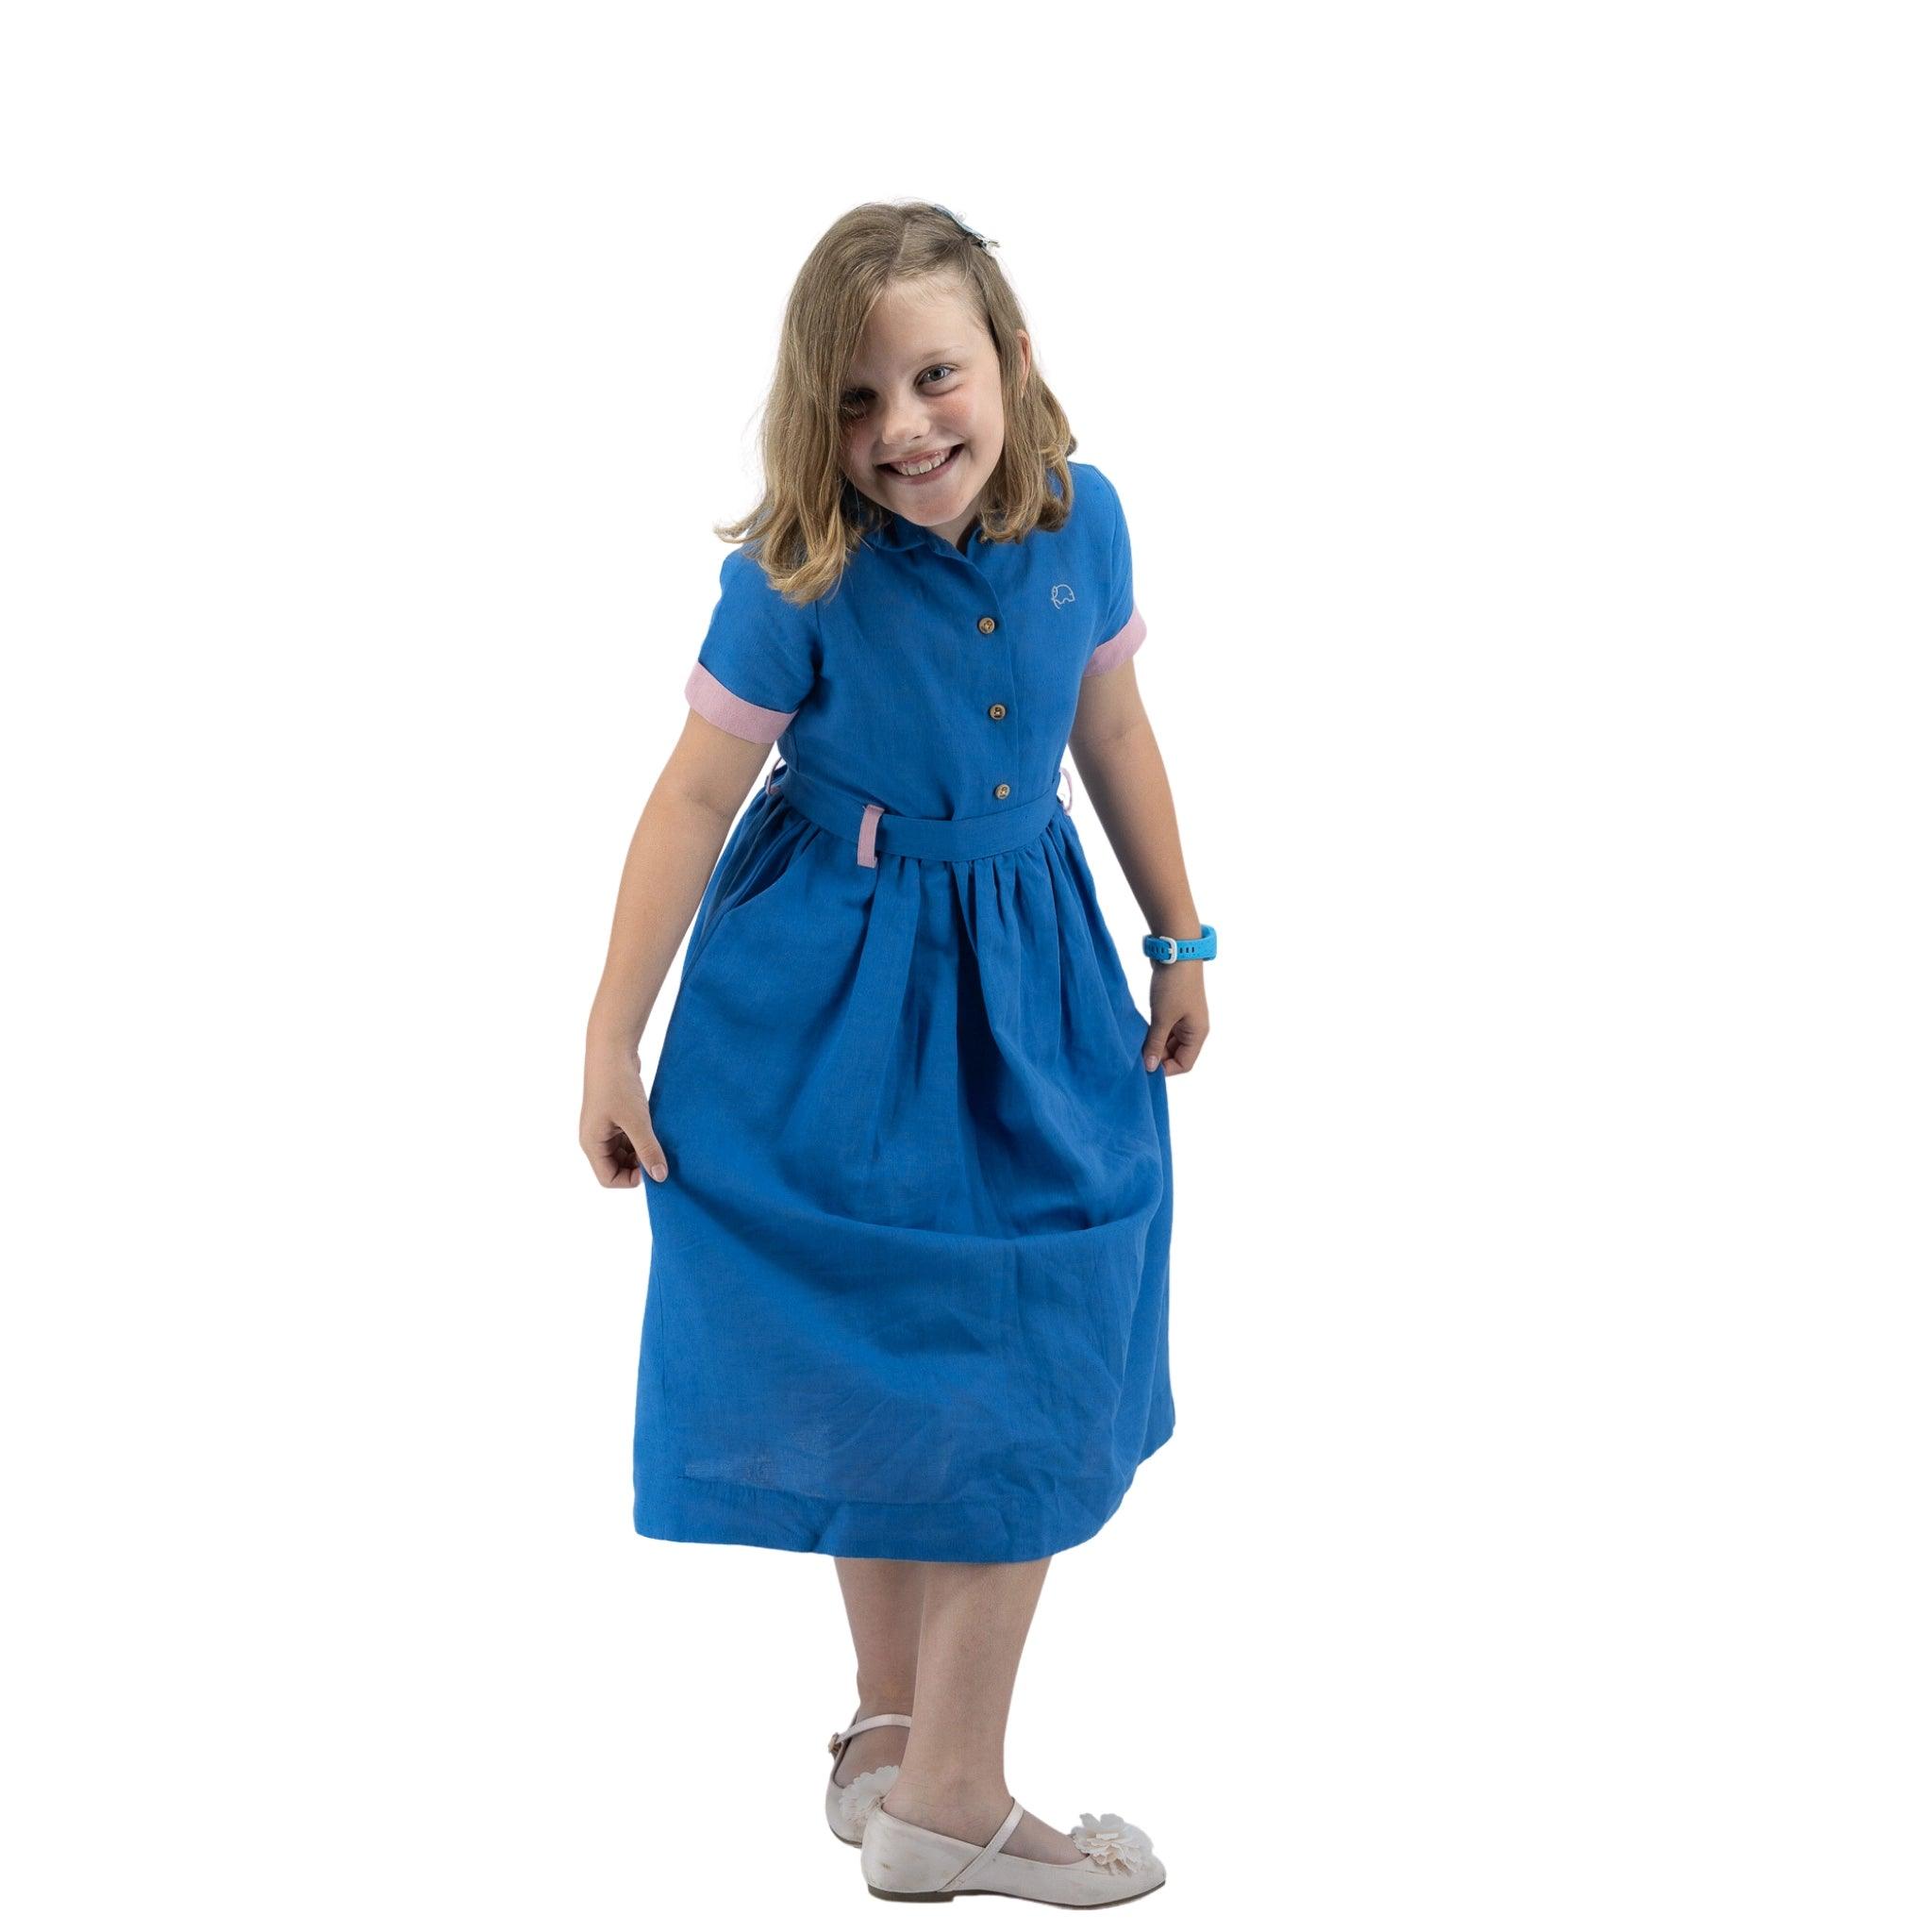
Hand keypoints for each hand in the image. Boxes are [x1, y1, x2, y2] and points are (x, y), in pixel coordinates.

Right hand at [581, 1047, 669, 1184]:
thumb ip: (647, 1149)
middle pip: (616, 1167)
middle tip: (658, 1151)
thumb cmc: (618, 1084)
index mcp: (592, 1143)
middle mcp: (595, 1138)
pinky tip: (655, 1127)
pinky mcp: (615, 1115)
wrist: (612, 1049)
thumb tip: (660, 1177)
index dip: (630, 1179)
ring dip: (641, 1149)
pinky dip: (641, 1136)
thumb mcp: (636, 1121)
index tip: (651, 1165)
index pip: (608, 1179)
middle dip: (637, 1164)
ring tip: (657, 1137)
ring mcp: (605, 1127)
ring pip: (624, 1152)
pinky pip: (628, 1136)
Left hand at [1142, 961, 1208, 1074]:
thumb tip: (1149, 1068)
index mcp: (1197, 1034)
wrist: (1176, 950)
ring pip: (1168, 1041)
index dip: (1165, 1068)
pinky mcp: (1174, 1008)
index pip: (1184, 1065)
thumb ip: (1155, 1044)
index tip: (1143, 1065)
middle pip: (1175, 1054)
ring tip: (1136, 1041)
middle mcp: (1193, 1029)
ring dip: (1153, 1043)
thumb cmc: (1173, 986)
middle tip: (1135, 1052)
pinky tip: (1139, 1030)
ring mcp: (1184, 1018)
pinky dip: (1153, 1031)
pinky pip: (1164, 1028)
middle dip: (1157, 1055)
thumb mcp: (1162, 1018)